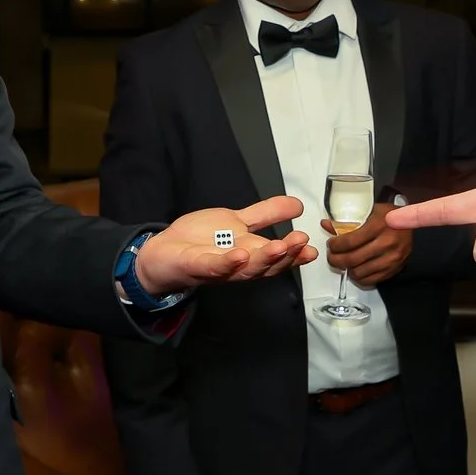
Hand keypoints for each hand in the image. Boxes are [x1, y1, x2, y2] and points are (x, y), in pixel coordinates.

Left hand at [134, 196, 316, 293]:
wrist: (163, 251)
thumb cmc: (200, 240)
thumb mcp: (237, 221)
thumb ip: (266, 214)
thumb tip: (298, 205)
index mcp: (250, 255)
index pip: (277, 258)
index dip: (295, 256)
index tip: (312, 249)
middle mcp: (238, 266)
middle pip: (265, 265)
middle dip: (284, 255)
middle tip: (300, 242)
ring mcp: (218, 267)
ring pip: (245, 268)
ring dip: (263, 259)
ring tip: (278, 246)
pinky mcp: (196, 265)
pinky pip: (213, 266)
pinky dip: (227, 263)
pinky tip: (240, 253)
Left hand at [323, 201, 410, 288]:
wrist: (412, 223)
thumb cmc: (390, 216)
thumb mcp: (369, 210)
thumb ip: (348, 220)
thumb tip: (327, 225)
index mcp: (379, 225)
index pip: (349, 242)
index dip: (334, 246)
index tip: (331, 244)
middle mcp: (387, 243)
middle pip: (351, 259)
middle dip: (335, 259)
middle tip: (332, 256)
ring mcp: (391, 258)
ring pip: (359, 272)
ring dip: (346, 269)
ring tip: (344, 262)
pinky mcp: (394, 269)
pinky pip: (371, 280)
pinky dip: (359, 278)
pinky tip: (356, 270)